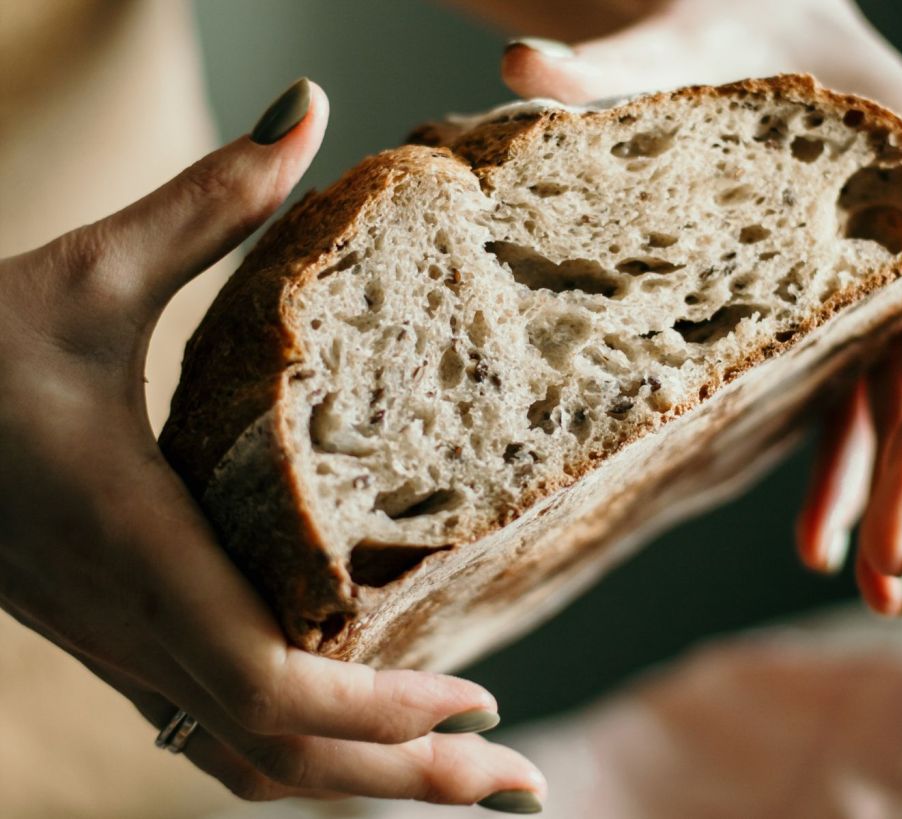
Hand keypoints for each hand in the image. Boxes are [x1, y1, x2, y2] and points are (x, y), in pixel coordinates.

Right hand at [0, 78, 544, 809]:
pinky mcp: (128, 641)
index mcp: (139, 553)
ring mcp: (130, 650)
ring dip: (363, 785)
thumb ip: (207, 202)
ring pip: (251, 764)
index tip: (479, 700)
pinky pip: (224, 733)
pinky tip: (367, 738)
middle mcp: (140, 627)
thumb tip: (302, 109)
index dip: (380, 716)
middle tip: (516, 785)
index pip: (272, 689)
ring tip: (466, 784)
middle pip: (282, 760)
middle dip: (403, 784)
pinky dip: (308, 754)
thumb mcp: (88, 276)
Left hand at [496, 0, 901, 614]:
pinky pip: (852, 397)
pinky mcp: (836, 309)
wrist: (736, 25)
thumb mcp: (678, 39)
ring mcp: (878, 280)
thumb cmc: (726, 22)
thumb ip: (610, 69)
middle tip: (887, 573)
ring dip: (887, 491)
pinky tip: (811, 534)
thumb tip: (520, 69)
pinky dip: (838, 465)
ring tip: (864, 580)